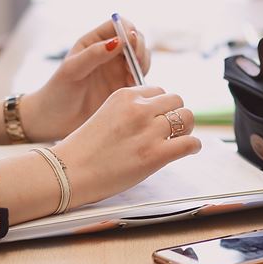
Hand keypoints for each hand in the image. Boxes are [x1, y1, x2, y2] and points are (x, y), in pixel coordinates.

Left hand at [19, 17, 150, 140]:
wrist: (55, 120)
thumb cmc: (58, 91)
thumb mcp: (72, 70)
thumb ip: (94, 54)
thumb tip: (119, 41)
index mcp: (94, 42)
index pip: (118, 25)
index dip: (128, 30)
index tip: (131, 42)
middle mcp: (109, 53)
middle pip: (135, 39)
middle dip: (140, 48)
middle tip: (134, 63)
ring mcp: (118, 70)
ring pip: (141, 58)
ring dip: (143, 64)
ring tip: (131, 77)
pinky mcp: (123, 87)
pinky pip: (141, 78)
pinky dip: (142, 80)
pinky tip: (132, 87)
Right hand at [52, 86, 201, 206]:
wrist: (69, 173)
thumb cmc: (83, 150)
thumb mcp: (105, 115)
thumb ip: (128, 112)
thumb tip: (154, 116)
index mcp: (124, 96)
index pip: (158, 91)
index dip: (159, 106)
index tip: (156, 120)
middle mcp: (139, 109)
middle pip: (177, 100)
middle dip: (175, 114)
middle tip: (169, 130)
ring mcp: (148, 131)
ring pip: (187, 118)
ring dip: (186, 129)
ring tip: (178, 140)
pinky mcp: (155, 155)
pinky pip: (190, 143)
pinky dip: (193, 146)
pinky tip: (188, 150)